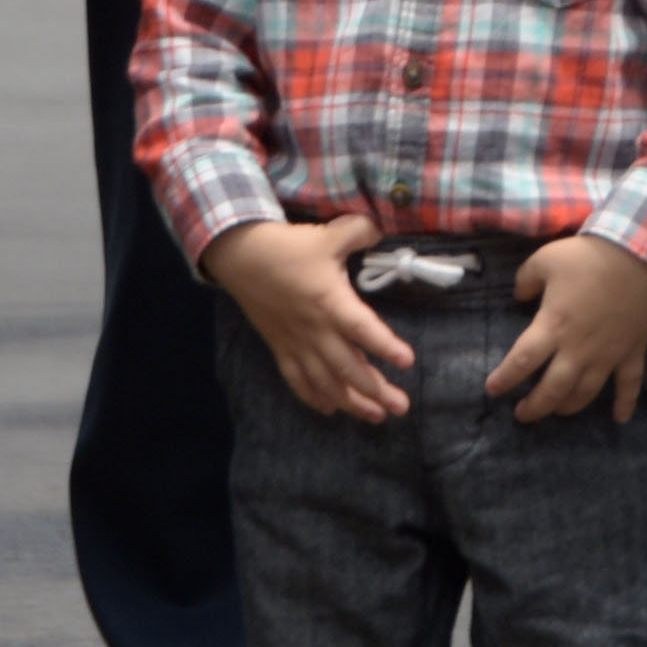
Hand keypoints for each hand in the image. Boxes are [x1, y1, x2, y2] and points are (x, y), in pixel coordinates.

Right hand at [209, 208, 414, 421]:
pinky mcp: (280, 347)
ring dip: (351, 402)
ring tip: (376, 416)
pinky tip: (330, 409)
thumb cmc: (287, 247)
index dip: (386, 346)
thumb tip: (382, 229)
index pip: (363, 329)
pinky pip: (297, 379)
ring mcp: (296, 343)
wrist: (240, 256)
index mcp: (330, 302)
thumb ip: (360, 232)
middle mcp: (316, 330)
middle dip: (376, 390)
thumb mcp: (328, 234)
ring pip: (326, 381)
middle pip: (349, 367)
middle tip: (400, 406)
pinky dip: (313, 397)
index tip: (407, 361)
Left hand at [488, 233, 646, 423]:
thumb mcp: (544, 259)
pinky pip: (630, 384)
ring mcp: (607, 355)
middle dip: (534, 407)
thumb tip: (519, 297)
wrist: (637, 254)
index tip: (493, 389)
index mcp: (553, 326)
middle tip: (521, 413)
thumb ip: (525, 280)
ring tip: (556, 410)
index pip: (522, 362)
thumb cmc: (586, 257)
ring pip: (585, 393)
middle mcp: (578, 349)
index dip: (505, 379)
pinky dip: (626, 403)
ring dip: (568, 407)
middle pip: (553, 390)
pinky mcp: (632, 352)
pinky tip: (620, 419)